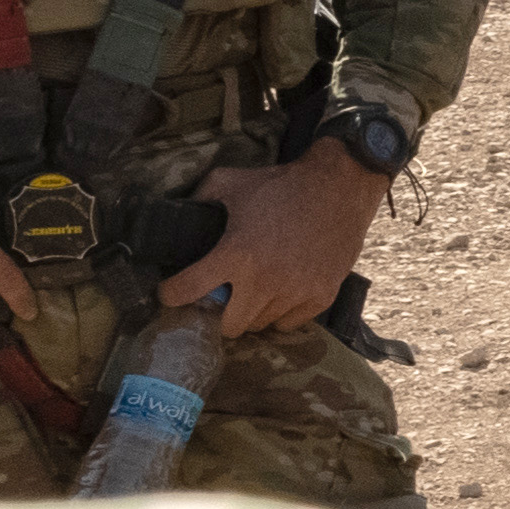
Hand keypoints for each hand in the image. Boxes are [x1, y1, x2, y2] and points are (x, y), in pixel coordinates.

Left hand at [169, 143, 392, 341]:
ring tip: (255, 291)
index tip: (170, 293)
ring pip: (260, 325)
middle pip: (229, 326)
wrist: (338, 187)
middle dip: (220, 314)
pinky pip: (289, 324)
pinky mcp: (321, 297)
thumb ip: (199, 199)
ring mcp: (295, 292)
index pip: (188, 290)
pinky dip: (281, 313)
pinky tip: (280, 293)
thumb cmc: (281, 185)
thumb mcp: (230, 181)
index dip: (171, 295)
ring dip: (252, 312)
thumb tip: (179, 215)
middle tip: (224, 297)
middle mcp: (264, 280)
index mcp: (236, 253)